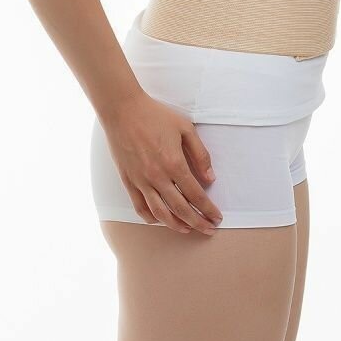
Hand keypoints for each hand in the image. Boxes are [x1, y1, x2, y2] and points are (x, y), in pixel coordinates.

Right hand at [101, 91, 223, 234]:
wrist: (123, 110)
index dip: (208, 209)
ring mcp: (141, 181)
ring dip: (176, 225)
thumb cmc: (155, 115)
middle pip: (181, 209)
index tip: (217, 218)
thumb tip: (210, 178)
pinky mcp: (128, 181)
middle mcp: (157, 177)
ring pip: (160, 213)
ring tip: (188, 229)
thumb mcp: (185, 128)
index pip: (196, 195)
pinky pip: (140, 206)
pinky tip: (160, 219)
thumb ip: (200, 154)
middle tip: (209, 230)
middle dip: (198, 223)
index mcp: (174, 164)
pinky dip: (151, 217)